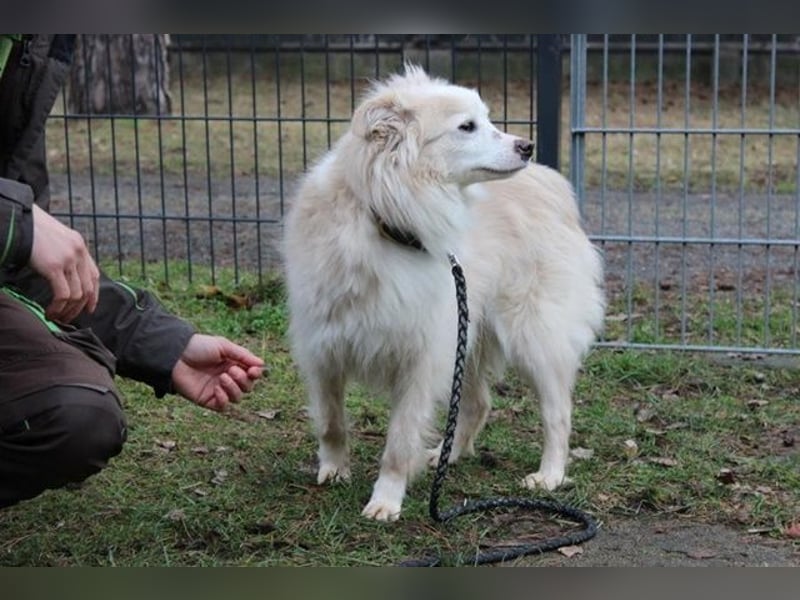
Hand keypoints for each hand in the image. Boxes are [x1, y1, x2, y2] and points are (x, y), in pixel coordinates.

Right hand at [29, 204, 99, 321]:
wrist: (19, 220)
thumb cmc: (32, 229)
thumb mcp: (56, 239)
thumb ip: (65, 253)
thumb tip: (64, 274)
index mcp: (80, 246)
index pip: (94, 275)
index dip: (94, 295)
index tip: (90, 308)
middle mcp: (79, 253)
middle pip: (88, 288)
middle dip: (79, 307)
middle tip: (69, 318)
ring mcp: (68, 260)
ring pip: (77, 294)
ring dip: (68, 310)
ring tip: (57, 317)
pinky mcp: (54, 266)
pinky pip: (63, 294)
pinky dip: (58, 307)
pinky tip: (50, 312)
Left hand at [171, 333, 264, 411]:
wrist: (176, 356)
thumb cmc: (199, 347)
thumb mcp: (223, 346)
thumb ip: (243, 355)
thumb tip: (262, 364)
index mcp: (233, 364)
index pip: (252, 374)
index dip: (256, 374)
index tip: (254, 370)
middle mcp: (228, 378)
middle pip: (247, 387)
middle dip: (243, 380)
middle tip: (231, 370)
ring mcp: (218, 390)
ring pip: (237, 398)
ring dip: (234, 388)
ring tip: (222, 377)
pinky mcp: (207, 400)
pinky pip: (223, 406)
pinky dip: (224, 399)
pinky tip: (217, 388)